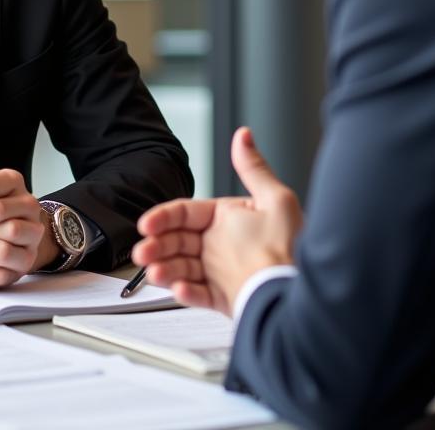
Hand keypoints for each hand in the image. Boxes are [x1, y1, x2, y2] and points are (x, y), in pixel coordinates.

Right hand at [133, 128, 302, 314]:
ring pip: (183, 268)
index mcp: (229, 219)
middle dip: (157, 245)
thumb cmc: (286, 246)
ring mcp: (220, 271)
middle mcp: (221, 244)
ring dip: (166, 269)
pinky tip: (179, 288)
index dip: (164, 217)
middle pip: (178, 241)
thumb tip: (243, 135)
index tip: (147, 224)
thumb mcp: (274, 199)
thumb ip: (253, 167)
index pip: (187, 213)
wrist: (292, 294)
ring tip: (156, 273)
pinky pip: (198, 295)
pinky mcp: (224, 298)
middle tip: (142, 252)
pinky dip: (186, 293)